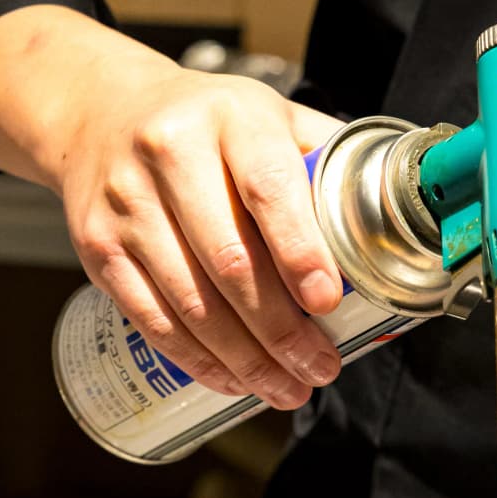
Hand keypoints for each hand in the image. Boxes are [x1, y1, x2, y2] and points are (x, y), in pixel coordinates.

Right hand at [0, 6, 345, 408]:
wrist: (98, 110)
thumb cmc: (208, 123)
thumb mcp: (271, 115)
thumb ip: (327, 161)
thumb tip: (399, 218)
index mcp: (231, 119)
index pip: (269, 190)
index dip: (301, 252)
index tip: (328, 302)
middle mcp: (170, 155)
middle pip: (230, 260)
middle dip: (280, 330)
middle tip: (320, 367)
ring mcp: (127, 203)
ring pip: (189, 300)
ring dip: (243, 358)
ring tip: (286, 387)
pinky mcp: (97, 246)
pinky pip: (149, 316)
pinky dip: (195, 358)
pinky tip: (233, 380)